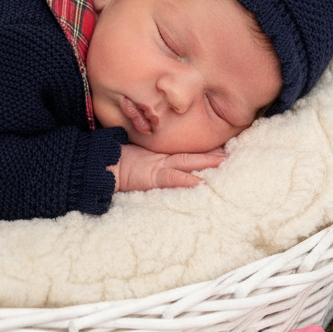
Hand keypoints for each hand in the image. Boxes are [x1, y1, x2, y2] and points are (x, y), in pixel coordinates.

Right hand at [108, 144, 226, 192]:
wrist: (101, 166)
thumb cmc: (116, 163)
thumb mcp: (137, 160)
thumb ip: (151, 160)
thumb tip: (164, 158)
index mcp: (161, 157)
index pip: (187, 152)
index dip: (204, 150)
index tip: (222, 147)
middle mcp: (163, 160)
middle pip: (192, 155)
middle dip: (212, 154)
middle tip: (232, 151)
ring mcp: (158, 166)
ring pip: (188, 162)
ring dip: (207, 162)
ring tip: (225, 161)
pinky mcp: (152, 176)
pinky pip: (173, 179)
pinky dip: (187, 181)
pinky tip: (201, 184)